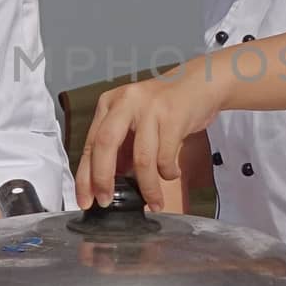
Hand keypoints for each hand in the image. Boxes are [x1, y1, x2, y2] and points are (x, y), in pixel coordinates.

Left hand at [76, 61, 225, 213]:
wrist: (201, 84)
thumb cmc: (165, 106)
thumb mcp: (135, 120)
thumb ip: (121, 147)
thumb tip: (108, 182)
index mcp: (110, 103)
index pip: (91, 143)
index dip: (85, 175)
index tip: (85, 199)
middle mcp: (126, 102)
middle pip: (105, 144)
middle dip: (103, 178)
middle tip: (105, 201)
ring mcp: (150, 107)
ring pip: (141, 157)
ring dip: (147, 187)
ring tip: (154, 201)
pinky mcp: (173, 115)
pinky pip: (166, 156)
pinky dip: (167, 172)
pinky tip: (171, 173)